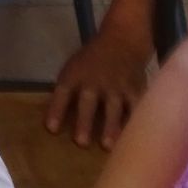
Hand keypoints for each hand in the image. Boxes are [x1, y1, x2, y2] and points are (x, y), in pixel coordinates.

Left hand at [44, 23, 150, 149]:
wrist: (121, 42)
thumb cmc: (91, 61)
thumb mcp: (73, 68)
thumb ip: (67, 91)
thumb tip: (56, 120)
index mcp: (75, 75)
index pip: (63, 92)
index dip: (56, 110)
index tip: (51, 129)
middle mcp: (94, 81)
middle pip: (88, 101)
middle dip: (84, 122)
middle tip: (81, 143)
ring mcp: (116, 86)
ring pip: (113, 107)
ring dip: (110, 127)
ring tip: (107, 146)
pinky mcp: (135, 89)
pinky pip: (135, 107)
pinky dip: (134, 122)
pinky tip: (134, 138)